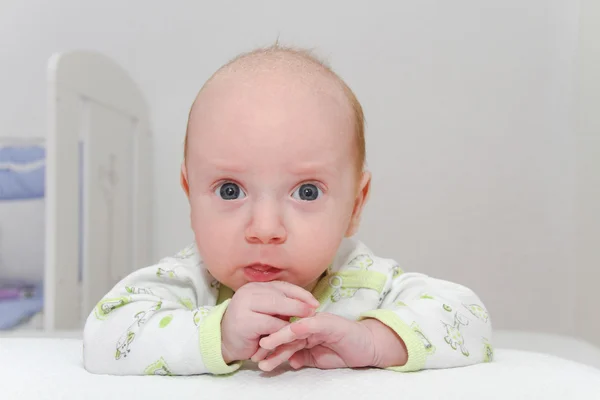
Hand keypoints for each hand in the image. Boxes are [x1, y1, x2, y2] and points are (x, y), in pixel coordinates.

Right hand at [221, 281, 319, 363]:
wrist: (224, 342)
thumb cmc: (249, 328)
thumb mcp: (265, 312)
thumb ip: (280, 306)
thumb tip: (307, 305)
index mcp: (256, 286)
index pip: (282, 286)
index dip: (300, 294)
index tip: (314, 302)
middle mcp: (249, 291)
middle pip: (280, 295)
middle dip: (299, 304)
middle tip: (314, 312)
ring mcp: (244, 305)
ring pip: (277, 308)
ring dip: (293, 318)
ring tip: (306, 325)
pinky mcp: (244, 321)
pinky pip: (270, 324)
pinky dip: (282, 330)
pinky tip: (290, 336)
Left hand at [252, 312, 406, 371]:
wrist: (369, 347)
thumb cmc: (345, 351)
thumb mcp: (319, 359)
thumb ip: (304, 357)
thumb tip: (290, 362)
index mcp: (306, 332)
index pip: (284, 340)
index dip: (271, 350)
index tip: (257, 360)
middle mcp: (309, 324)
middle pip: (285, 335)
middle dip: (269, 347)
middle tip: (254, 357)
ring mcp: (317, 321)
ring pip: (293, 329)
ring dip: (278, 339)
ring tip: (263, 348)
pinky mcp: (327, 323)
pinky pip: (309, 325)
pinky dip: (297, 328)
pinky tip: (285, 334)